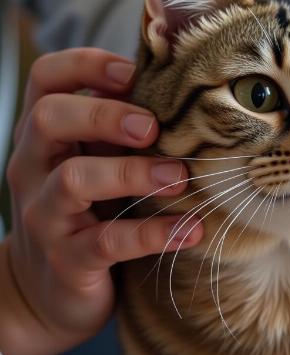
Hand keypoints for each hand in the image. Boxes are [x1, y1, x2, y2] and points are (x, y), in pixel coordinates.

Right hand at [0, 49, 202, 354]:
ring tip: (179, 178)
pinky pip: (106, 242)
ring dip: (132, 173)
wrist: (48, 289)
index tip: (134, 73)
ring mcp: (46, 214)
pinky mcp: (67, 259)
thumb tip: (182, 89)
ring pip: (73, 180)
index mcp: (46, 134)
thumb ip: (120, 129)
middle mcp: (34, 166)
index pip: (47, 77)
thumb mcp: (95, 160)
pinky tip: (191, 228)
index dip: (87, 64)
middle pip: (49, 117)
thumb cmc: (88, 208)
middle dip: (105, 115)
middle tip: (153, 127)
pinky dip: (153, 234)